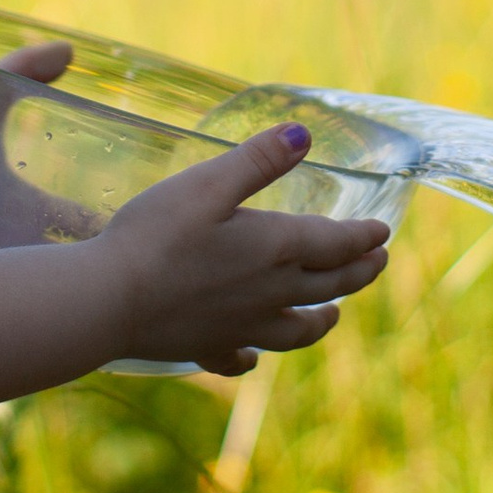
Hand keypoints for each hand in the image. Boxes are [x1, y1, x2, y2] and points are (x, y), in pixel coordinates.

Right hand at [100, 121, 389, 376]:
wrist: (109, 301)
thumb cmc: (157, 235)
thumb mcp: (208, 183)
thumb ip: (258, 160)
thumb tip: (304, 135)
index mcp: (276, 249)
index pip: (337, 244)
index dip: (364, 236)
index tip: (382, 231)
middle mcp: (270, 294)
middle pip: (329, 285)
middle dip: (359, 272)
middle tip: (378, 262)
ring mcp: (241, 326)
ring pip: (298, 329)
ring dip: (322, 319)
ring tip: (333, 315)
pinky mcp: (208, 347)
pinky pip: (241, 357)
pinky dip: (254, 355)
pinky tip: (252, 356)